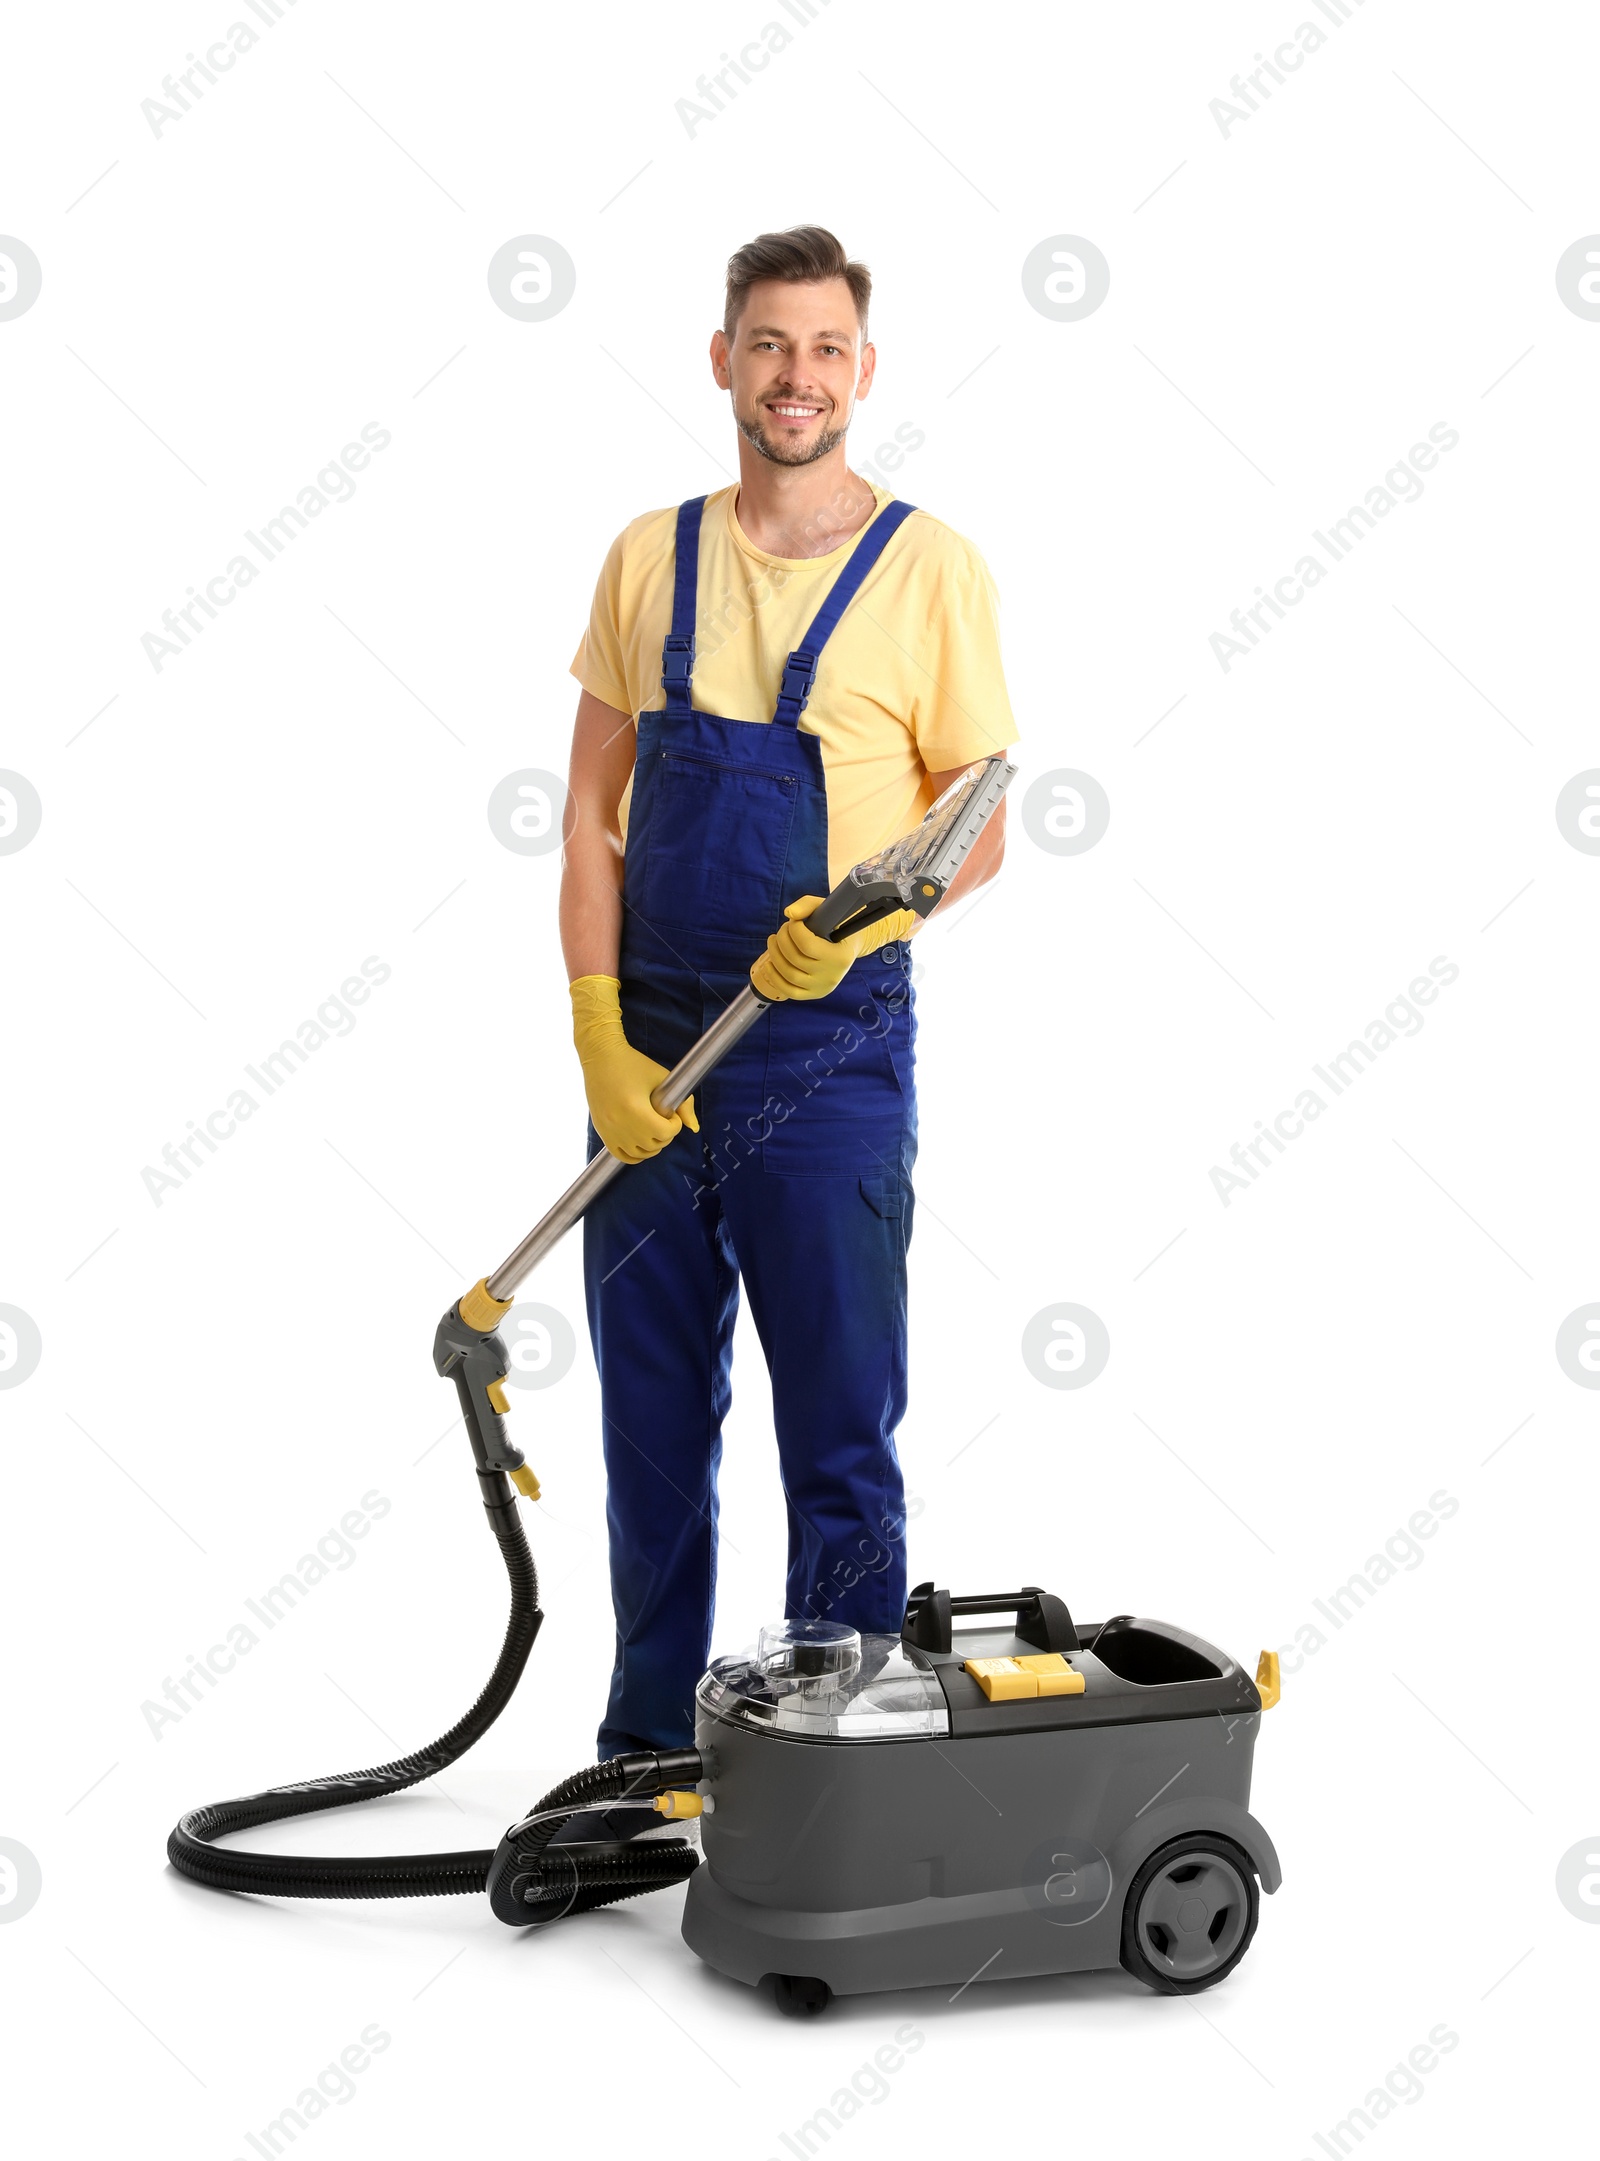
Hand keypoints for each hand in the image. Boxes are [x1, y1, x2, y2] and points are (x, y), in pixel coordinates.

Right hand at [570, 977, 697, 1162]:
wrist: (601, 1057)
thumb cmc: (633, 1064)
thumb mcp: (662, 1078)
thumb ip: (684, 1103)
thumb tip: (694, 1128)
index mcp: (635, 1109)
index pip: (665, 1133)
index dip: (675, 1125)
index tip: (672, 1114)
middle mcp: (619, 1123)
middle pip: (654, 1145)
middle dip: (665, 1134)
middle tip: (663, 1119)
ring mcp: (609, 1130)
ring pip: (640, 1154)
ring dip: (652, 1145)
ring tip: (653, 1129)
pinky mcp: (601, 1131)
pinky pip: (622, 1156)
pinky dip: (635, 1154)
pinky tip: (641, 1141)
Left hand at [749, 895, 915, 1001]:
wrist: (849, 946)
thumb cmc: (837, 925)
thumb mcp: (827, 909)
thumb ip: (808, 905)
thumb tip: (789, 913)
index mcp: (840, 956)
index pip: (808, 945)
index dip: (794, 930)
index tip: (794, 922)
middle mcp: (832, 975)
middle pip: (795, 959)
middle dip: (782, 940)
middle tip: (783, 929)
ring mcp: (822, 987)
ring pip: (789, 975)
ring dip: (775, 955)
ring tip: (773, 941)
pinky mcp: (813, 994)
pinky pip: (789, 991)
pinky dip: (775, 977)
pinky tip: (769, 963)